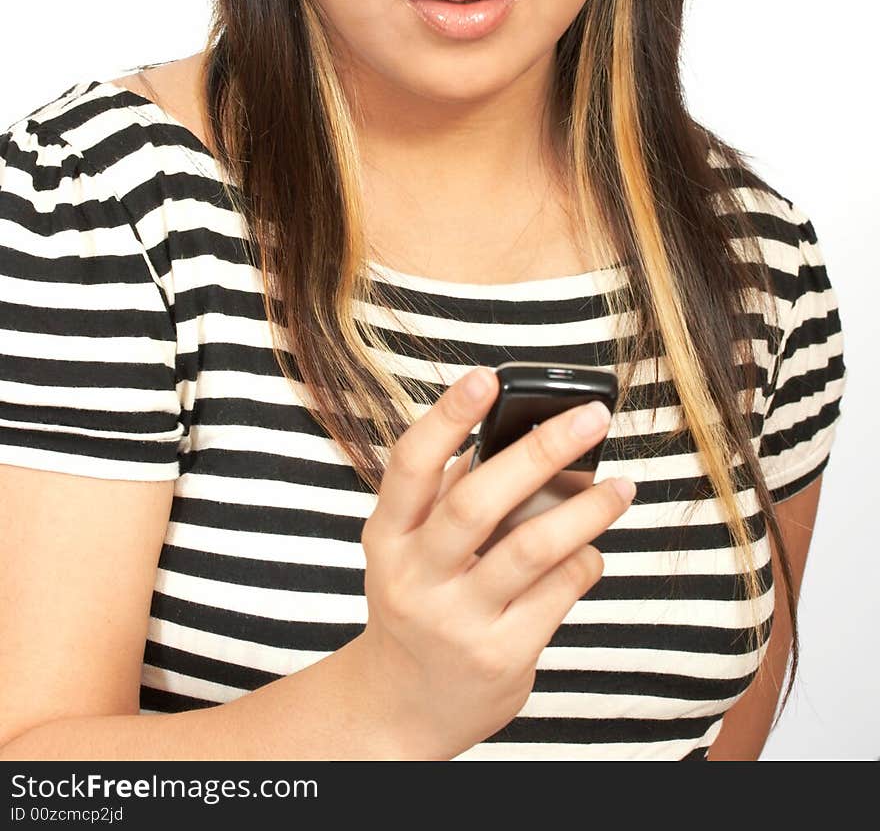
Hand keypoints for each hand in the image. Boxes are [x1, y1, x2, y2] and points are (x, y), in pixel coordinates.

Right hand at [355, 365, 635, 759]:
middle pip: (478, 502)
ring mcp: (457, 621)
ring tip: (622, 487)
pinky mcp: (501, 656)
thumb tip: (519, 435)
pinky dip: (585, 560)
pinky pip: (559, 592)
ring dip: (587, 510)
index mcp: (388, 536)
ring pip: (532, 549)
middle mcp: (415, 577)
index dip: (447, 416)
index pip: (411, 465)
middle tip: (591, 417)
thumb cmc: (418, 601)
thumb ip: (451, 495)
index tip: (488, 377)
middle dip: (540, 452)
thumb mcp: (410, 548)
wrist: (402, 707)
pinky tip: (593, 547)